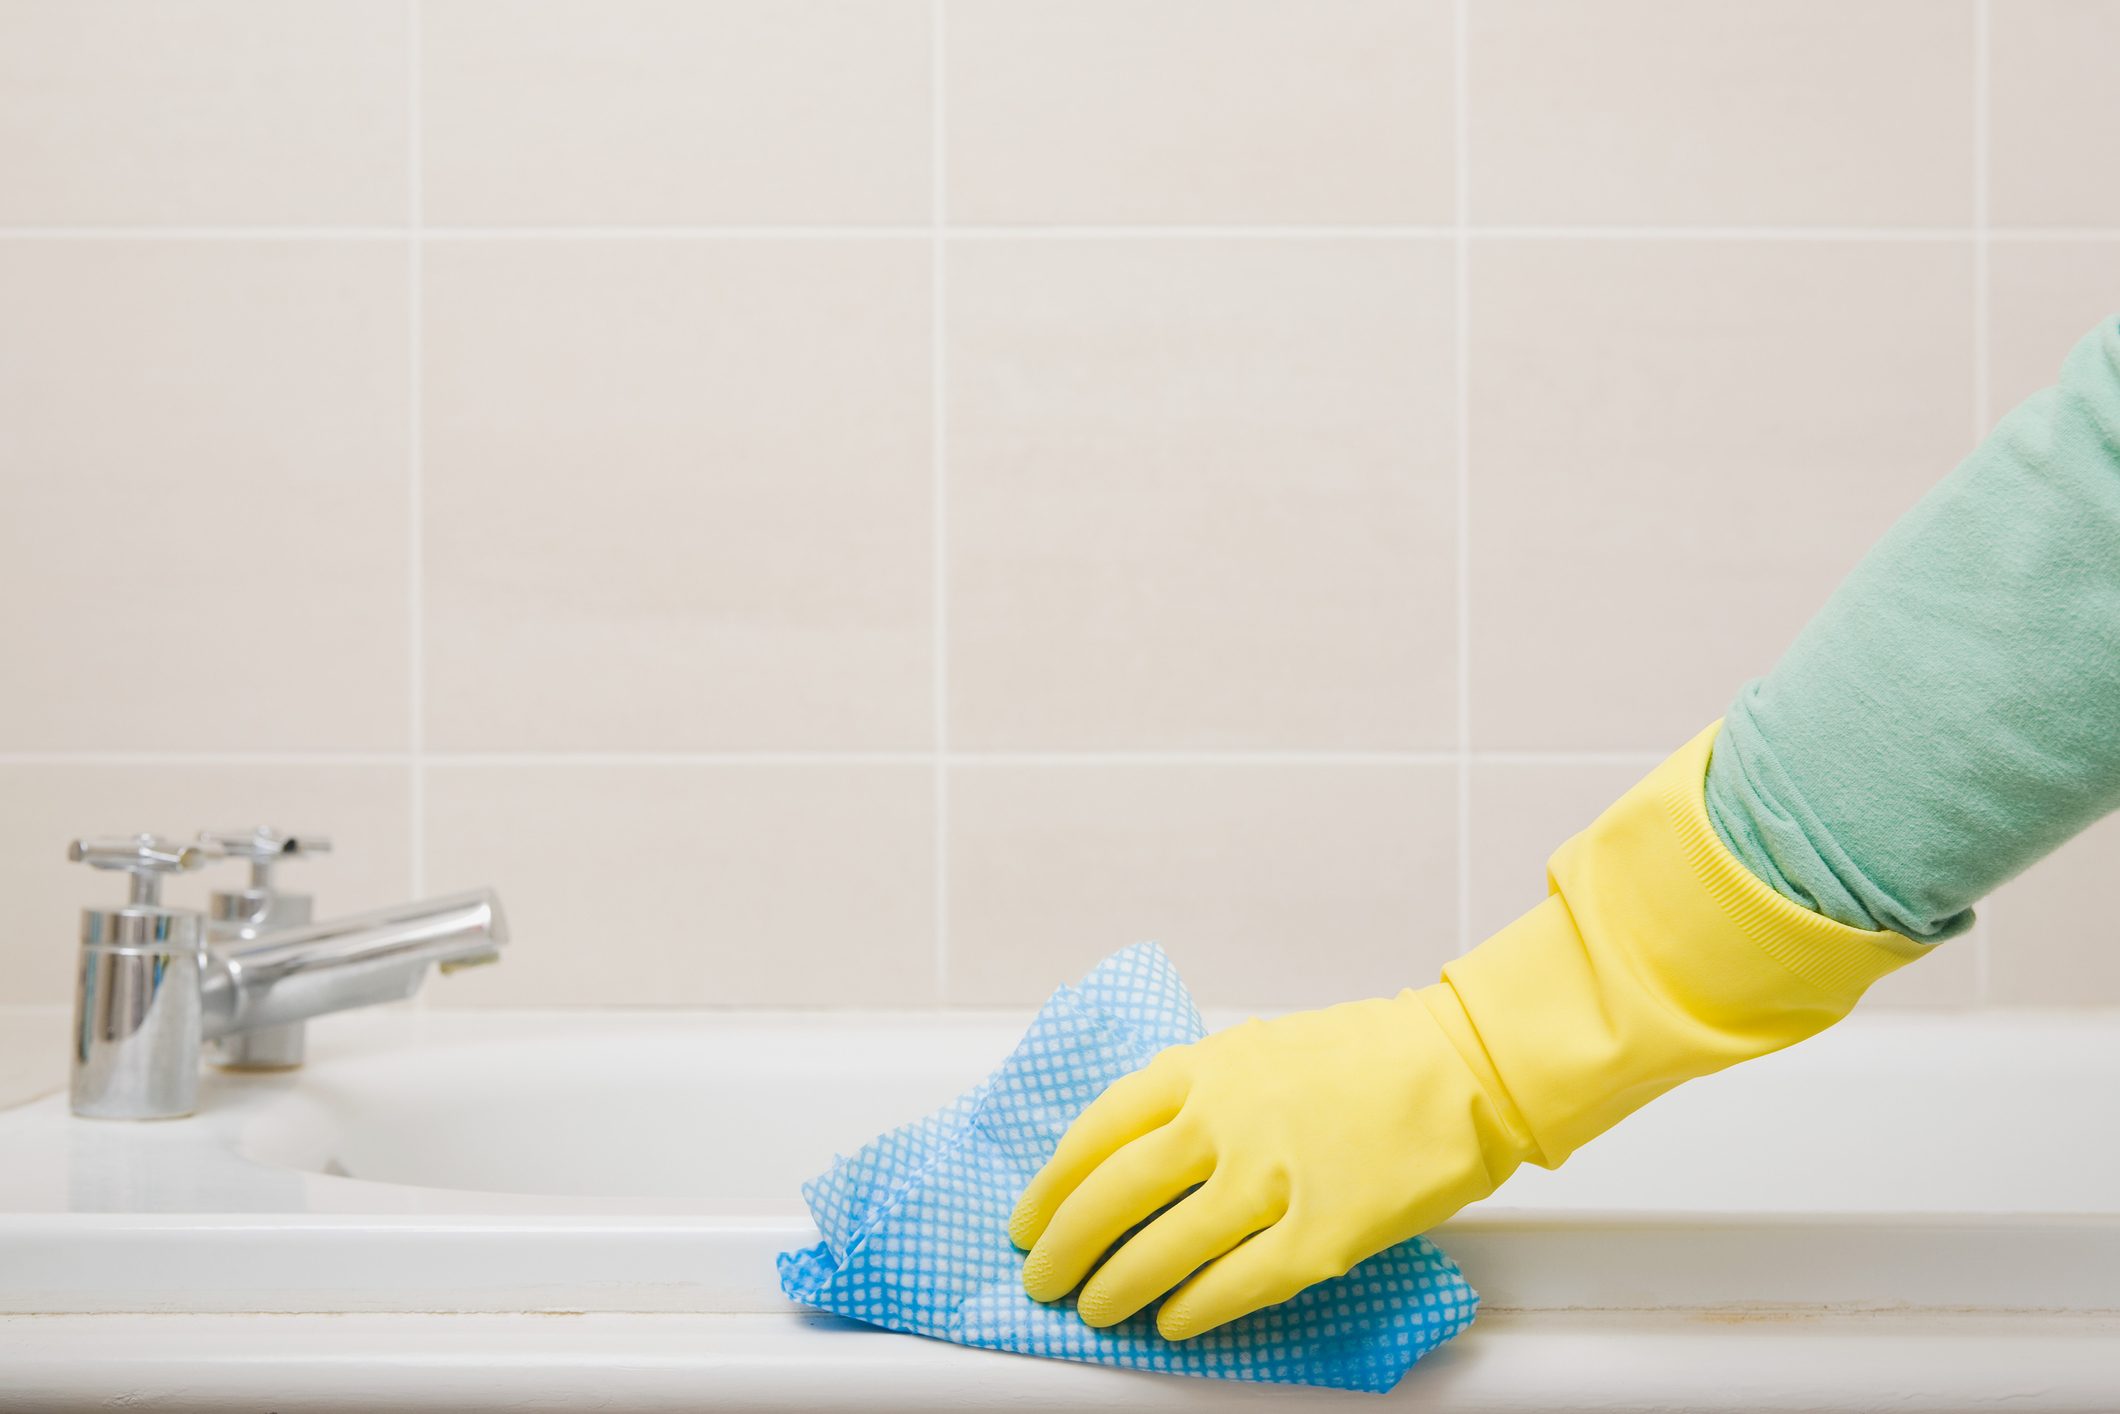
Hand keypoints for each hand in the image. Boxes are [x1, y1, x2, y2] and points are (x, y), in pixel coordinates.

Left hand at [1007, 991, 1506, 1339]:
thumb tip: (1130, 1158)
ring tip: (1095, 1308)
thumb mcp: (1254, 1051)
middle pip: (1112, 1196)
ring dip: (1116, 1287)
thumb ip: (1192, 1096)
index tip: (1028, 1218)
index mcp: (1202, 1069)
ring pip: (1162, 1249)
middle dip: (1064, 1246)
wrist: (1461, 1067)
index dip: (1050, 1187)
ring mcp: (1270, 1180)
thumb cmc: (1362, 1058)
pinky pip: (1235, 1285)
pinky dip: (1193, 1310)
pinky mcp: (1320, 1234)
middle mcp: (1223, 1121)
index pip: (1096, 1134)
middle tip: (1043, 1276)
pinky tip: (1172, 1322)